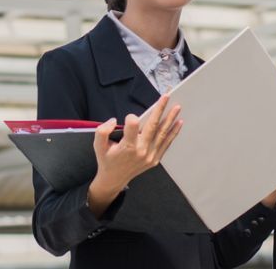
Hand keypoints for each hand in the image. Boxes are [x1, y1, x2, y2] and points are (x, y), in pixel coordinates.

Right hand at [88, 94, 182, 214]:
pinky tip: (178, 123)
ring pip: (162, 134)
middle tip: (167, 97)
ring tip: (177, 107)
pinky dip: (173, 133)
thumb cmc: (107, 159)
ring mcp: (150, 156)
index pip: (133, 125)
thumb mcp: (98, 146)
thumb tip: (113, 120)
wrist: (114, 179)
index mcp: (127, 147)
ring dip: (170, 119)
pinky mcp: (155, 159)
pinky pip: (166, 144)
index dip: (131, 118)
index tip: (129, 118)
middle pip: (152, 126)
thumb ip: (102, 131)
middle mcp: (141, 151)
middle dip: (160, 110)